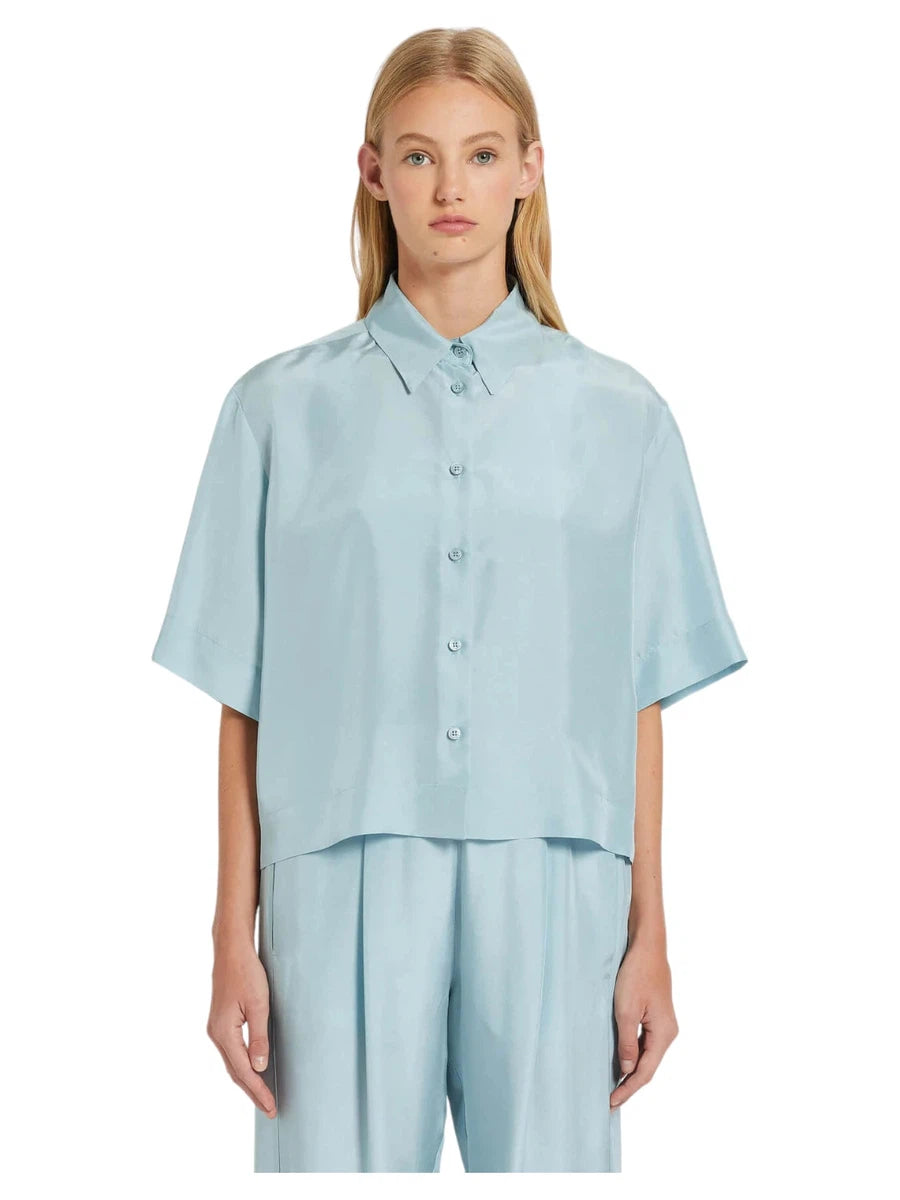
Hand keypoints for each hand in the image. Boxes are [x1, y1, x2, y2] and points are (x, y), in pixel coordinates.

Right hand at [207, 939, 276, 1117]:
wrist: (231, 949)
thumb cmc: (245, 972)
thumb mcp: (258, 1005)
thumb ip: (259, 1037)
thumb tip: (259, 1067)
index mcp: (223, 1032)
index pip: (242, 1071)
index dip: (258, 1090)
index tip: (270, 1105)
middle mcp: (216, 1034)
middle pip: (234, 1072)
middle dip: (252, 1091)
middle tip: (269, 1108)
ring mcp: (216, 1028)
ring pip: (232, 1063)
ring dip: (247, 1080)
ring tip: (262, 1095)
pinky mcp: (220, 1022)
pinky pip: (231, 1051)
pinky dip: (241, 1065)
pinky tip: (251, 1069)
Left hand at [610, 937, 678, 1107]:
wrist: (647, 947)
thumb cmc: (636, 974)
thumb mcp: (626, 1010)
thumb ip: (627, 1042)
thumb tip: (628, 1070)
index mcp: (664, 1034)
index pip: (645, 1072)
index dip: (628, 1089)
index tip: (611, 1102)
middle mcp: (668, 1032)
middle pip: (648, 1067)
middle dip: (630, 1084)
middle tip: (610, 1100)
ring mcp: (663, 1024)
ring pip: (647, 1055)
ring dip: (631, 1071)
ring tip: (613, 1085)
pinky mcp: (656, 1016)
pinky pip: (645, 1042)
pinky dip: (633, 1055)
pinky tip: (621, 1060)